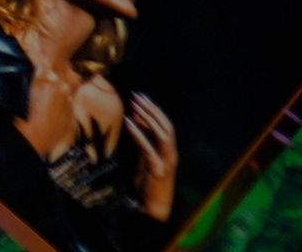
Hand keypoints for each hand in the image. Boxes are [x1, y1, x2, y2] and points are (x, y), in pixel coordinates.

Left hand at [128, 91, 176, 220]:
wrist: (153, 205)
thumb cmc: (148, 181)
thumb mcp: (145, 156)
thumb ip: (144, 139)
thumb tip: (138, 118)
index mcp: (169, 151)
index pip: (166, 125)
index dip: (154, 110)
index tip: (141, 98)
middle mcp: (172, 154)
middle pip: (167, 126)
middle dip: (152, 110)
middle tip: (137, 96)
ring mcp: (167, 162)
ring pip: (164, 135)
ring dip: (149, 118)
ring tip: (135, 106)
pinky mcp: (157, 170)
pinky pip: (149, 148)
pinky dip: (139, 134)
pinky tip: (129, 123)